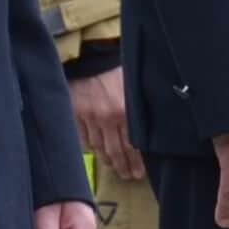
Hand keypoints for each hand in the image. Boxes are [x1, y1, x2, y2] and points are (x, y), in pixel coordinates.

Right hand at [68, 66, 141, 186]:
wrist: (91, 52)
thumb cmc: (118, 66)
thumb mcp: (134, 85)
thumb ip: (139, 107)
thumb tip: (151, 125)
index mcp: (126, 112)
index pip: (133, 146)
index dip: (136, 162)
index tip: (139, 174)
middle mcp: (109, 119)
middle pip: (116, 151)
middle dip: (122, 166)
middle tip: (127, 176)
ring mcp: (91, 118)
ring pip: (99, 146)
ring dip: (107, 159)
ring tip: (113, 166)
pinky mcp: (77, 114)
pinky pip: (84, 136)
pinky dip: (91, 145)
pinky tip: (97, 150)